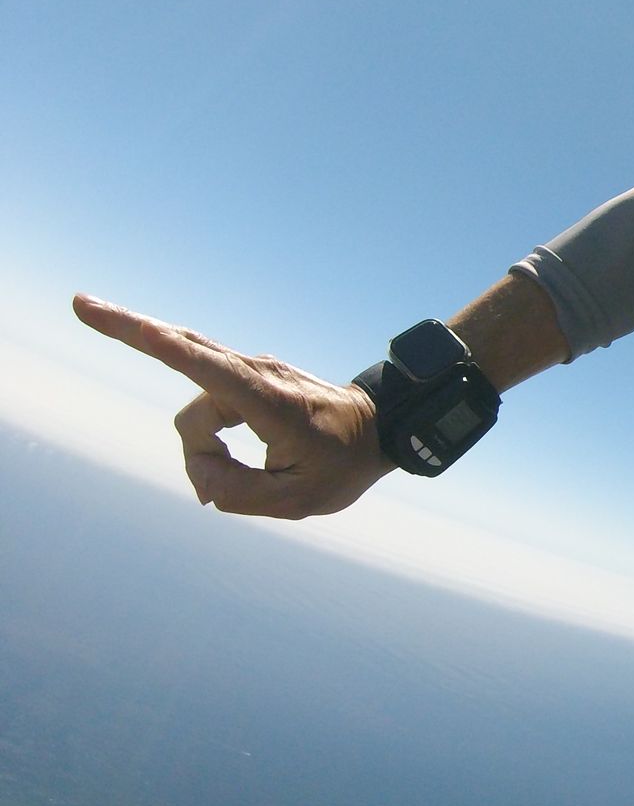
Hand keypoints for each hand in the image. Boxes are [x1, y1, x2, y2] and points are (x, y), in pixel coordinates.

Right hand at [72, 293, 391, 517]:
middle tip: (80, 304)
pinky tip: (219, 460)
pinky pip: (207, 406)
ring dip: (203, 448)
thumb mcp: (298, 501)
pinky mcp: (246, 378)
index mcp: (271, 402)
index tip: (135, 325)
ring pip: (196, 409)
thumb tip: (199, 474)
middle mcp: (256, 375)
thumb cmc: (343, 465)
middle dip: (131, 331)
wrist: (379, 430)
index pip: (208, 367)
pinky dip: (206, 436)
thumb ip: (237, 493)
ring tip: (239, 477)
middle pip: (183, 352)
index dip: (164, 347)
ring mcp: (251, 371)